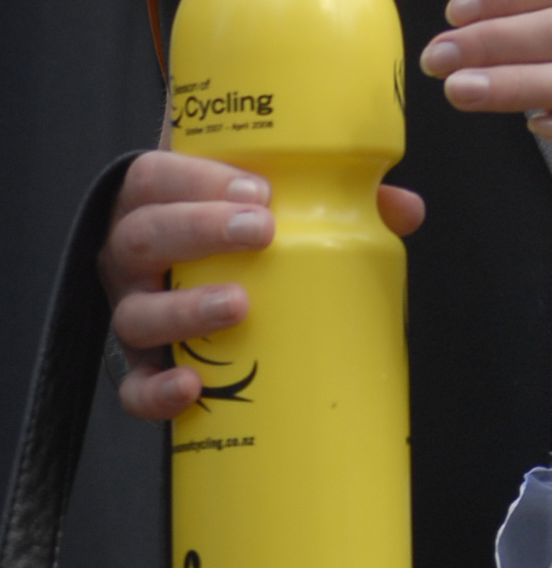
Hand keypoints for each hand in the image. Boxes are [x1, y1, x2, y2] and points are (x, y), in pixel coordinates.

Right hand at [101, 148, 425, 422]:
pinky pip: (131, 385)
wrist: (177, 263)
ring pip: (134, 312)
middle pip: (141, 236)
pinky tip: (191, 386)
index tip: (260, 190)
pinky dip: (154, 390)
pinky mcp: (137, 363)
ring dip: (184, 309)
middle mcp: (132, 252)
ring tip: (238, 305)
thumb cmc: (226, 217)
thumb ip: (328, 192)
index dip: (199, 180)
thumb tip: (405, 209)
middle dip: (199, 230)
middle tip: (260, 231)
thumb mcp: (261, 192)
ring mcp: (132, 308)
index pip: (156, 176)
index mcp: (157, 195)